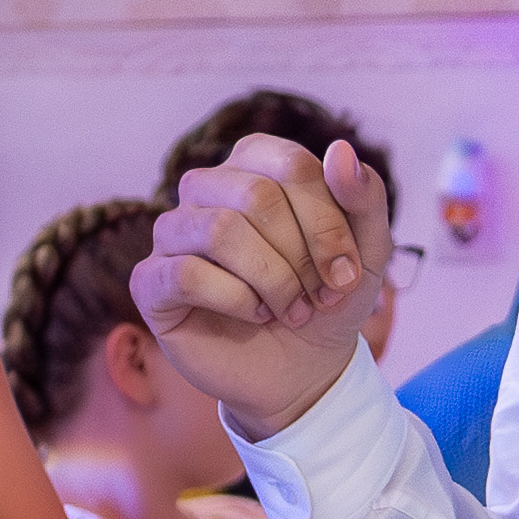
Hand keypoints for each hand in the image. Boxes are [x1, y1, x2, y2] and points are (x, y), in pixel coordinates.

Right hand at [133, 137, 390, 438]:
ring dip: (273, 280)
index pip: (292, 166)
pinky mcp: (151, 280)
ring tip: (291, 309)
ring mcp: (173, 231)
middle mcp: (207, 187)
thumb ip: (365, 197)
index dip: (327, 223)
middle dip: (303, 256)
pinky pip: (187, 274)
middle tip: (322, 295)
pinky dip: (237, 301)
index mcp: (256, 163)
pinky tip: (255, 315)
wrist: (303, 368)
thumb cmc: (328, 296)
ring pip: (220, 231)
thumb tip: (341, 150)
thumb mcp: (367, 252)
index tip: (347, 273)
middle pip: (257, 196)